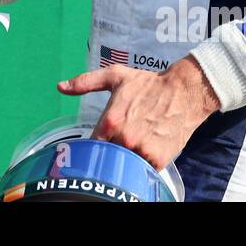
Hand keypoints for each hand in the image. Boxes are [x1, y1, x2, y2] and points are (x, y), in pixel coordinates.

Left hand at [57, 56, 221, 169]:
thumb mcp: (115, 76)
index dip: (95, 144)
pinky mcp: (158, 160)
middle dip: (111, 150)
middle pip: (108, 155)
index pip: (92, 144)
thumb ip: (85, 82)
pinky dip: (144, 163)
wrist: (184, 92)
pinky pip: (144, 169)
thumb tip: (60, 87)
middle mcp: (124, 138)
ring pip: (125, 164)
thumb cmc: (148, 84)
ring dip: (127, 158)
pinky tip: (147, 150)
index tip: (99, 142)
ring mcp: (142, 151)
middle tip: (119, 141)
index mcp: (110, 121)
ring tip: (135, 143)